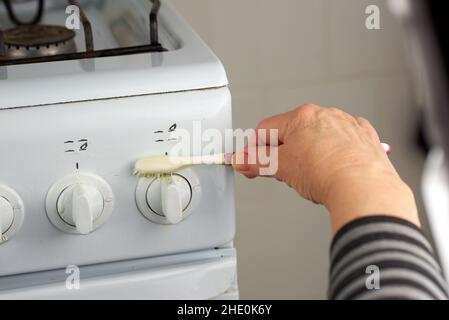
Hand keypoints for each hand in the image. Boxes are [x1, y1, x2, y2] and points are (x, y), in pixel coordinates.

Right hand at [233, 104, 419, 232]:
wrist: (364, 187)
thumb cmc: (326, 173)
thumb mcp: (280, 168)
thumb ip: (256, 162)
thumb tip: (241, 160)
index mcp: (300, 116)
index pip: (265, 129)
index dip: (253, 149)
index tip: (251, 163)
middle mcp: (325, 114)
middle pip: (291, 133)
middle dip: (282, 154)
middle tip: (282, 174)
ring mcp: (347, 125)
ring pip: (317, 138)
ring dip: (308, 154)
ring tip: (311, 177)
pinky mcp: (364, 138)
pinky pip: (341, 143)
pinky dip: (333, 154)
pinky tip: (332, 169)